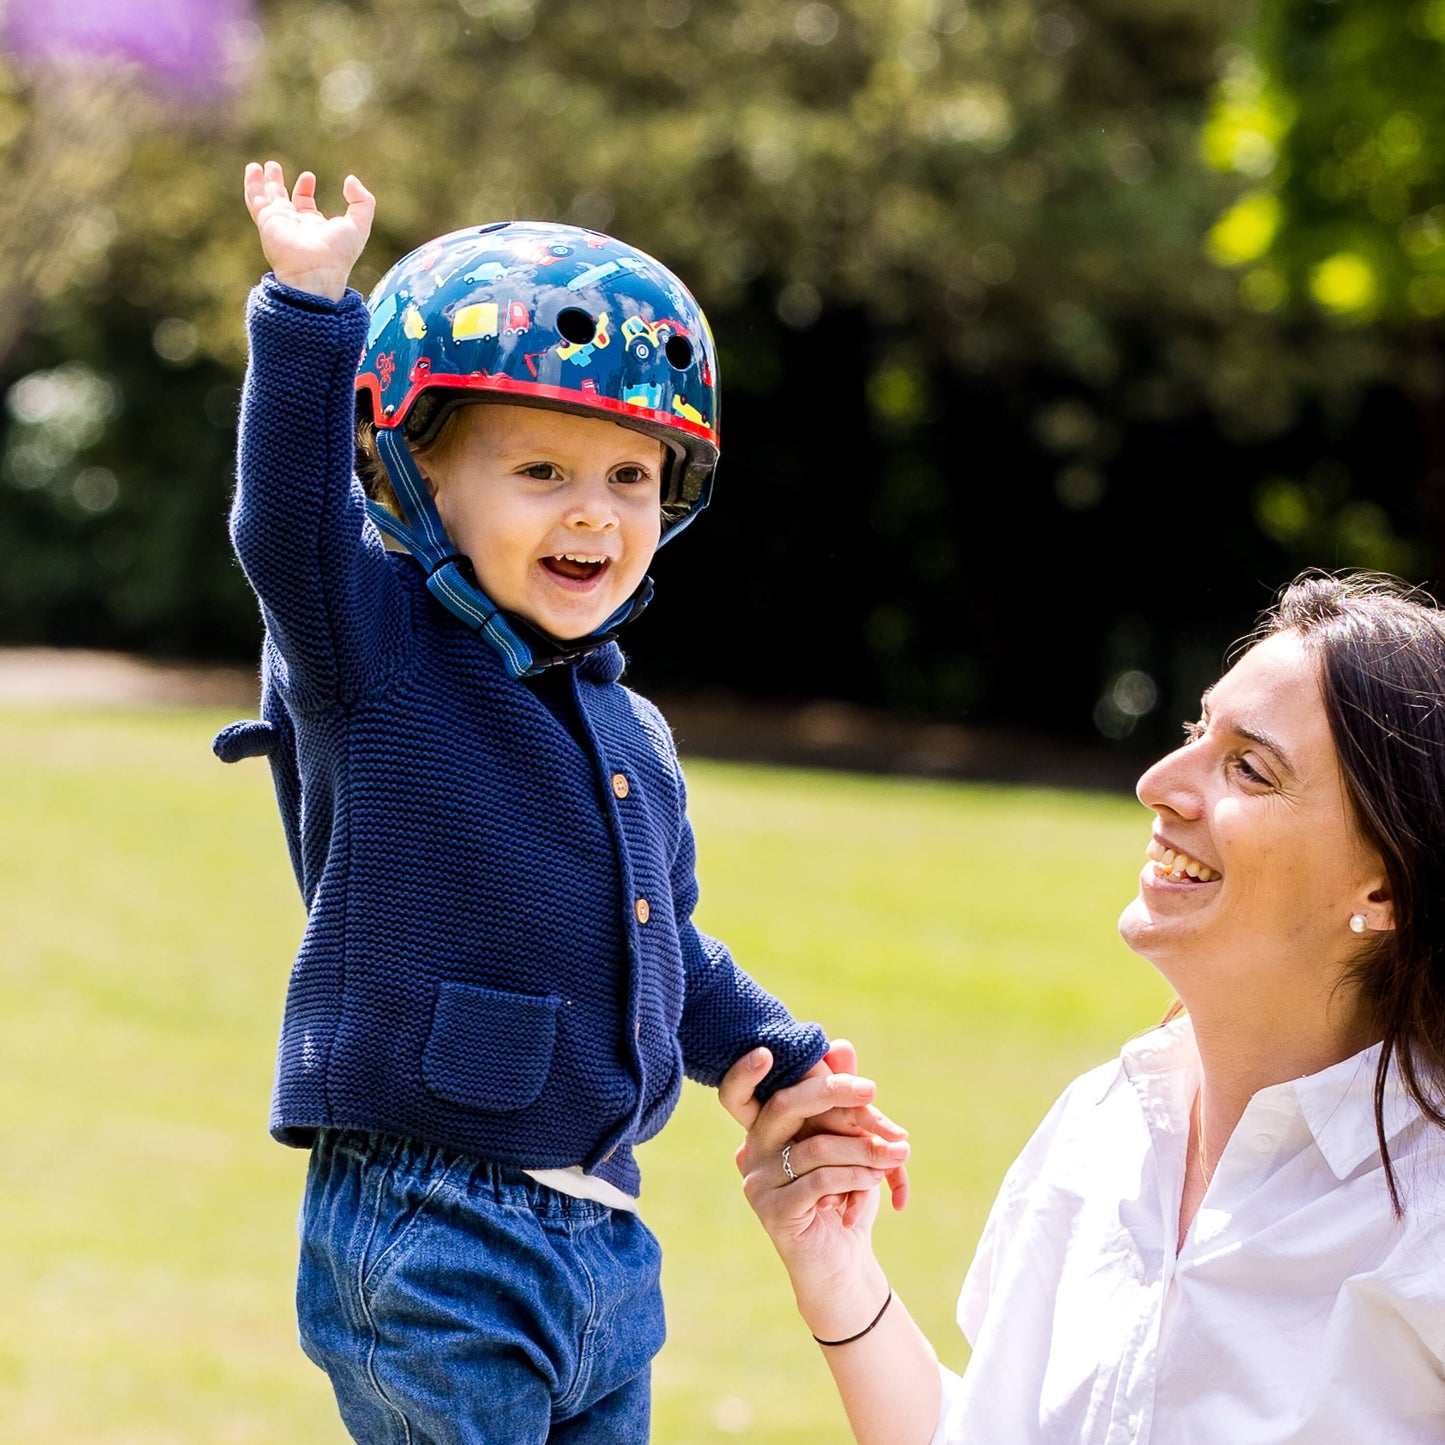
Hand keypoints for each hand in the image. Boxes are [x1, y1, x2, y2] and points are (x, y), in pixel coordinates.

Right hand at [242, 160, 375, 301]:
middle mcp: (295, 225)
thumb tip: (351, 180)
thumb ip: (362, 202)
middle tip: (274, 166)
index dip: (305, 189)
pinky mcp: (266, 221)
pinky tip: (252, 169)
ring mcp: (279, 223)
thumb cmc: (338, 253)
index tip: (308, 176)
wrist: (316, 272)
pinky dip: (252, 184)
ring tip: (258, 166)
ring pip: (266, 198)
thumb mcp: (360, 225)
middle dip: (278, 183)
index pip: (306, 205)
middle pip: (282, 200)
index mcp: (315, 227)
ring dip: (262, 182)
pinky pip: (255, 199)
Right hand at [720, 1038, 910, 1213]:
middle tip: (872, 1091)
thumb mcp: (847, 1142)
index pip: (739, 1092)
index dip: (745, 1073)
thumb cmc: (844, 1194)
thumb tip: (841, 1046)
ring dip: (865, 1149)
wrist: (841, 1261)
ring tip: (898, 1154)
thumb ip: (842, 1096)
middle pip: (785, 1106)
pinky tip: (878, 1179)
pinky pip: (822, 1181)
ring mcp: (758, 1182)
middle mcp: (751, 1150)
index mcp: (763, 1127)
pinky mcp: (773, 1212)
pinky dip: (857, 1177)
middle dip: (832, 1091)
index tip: (765, 1052)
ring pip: (817, 1147)